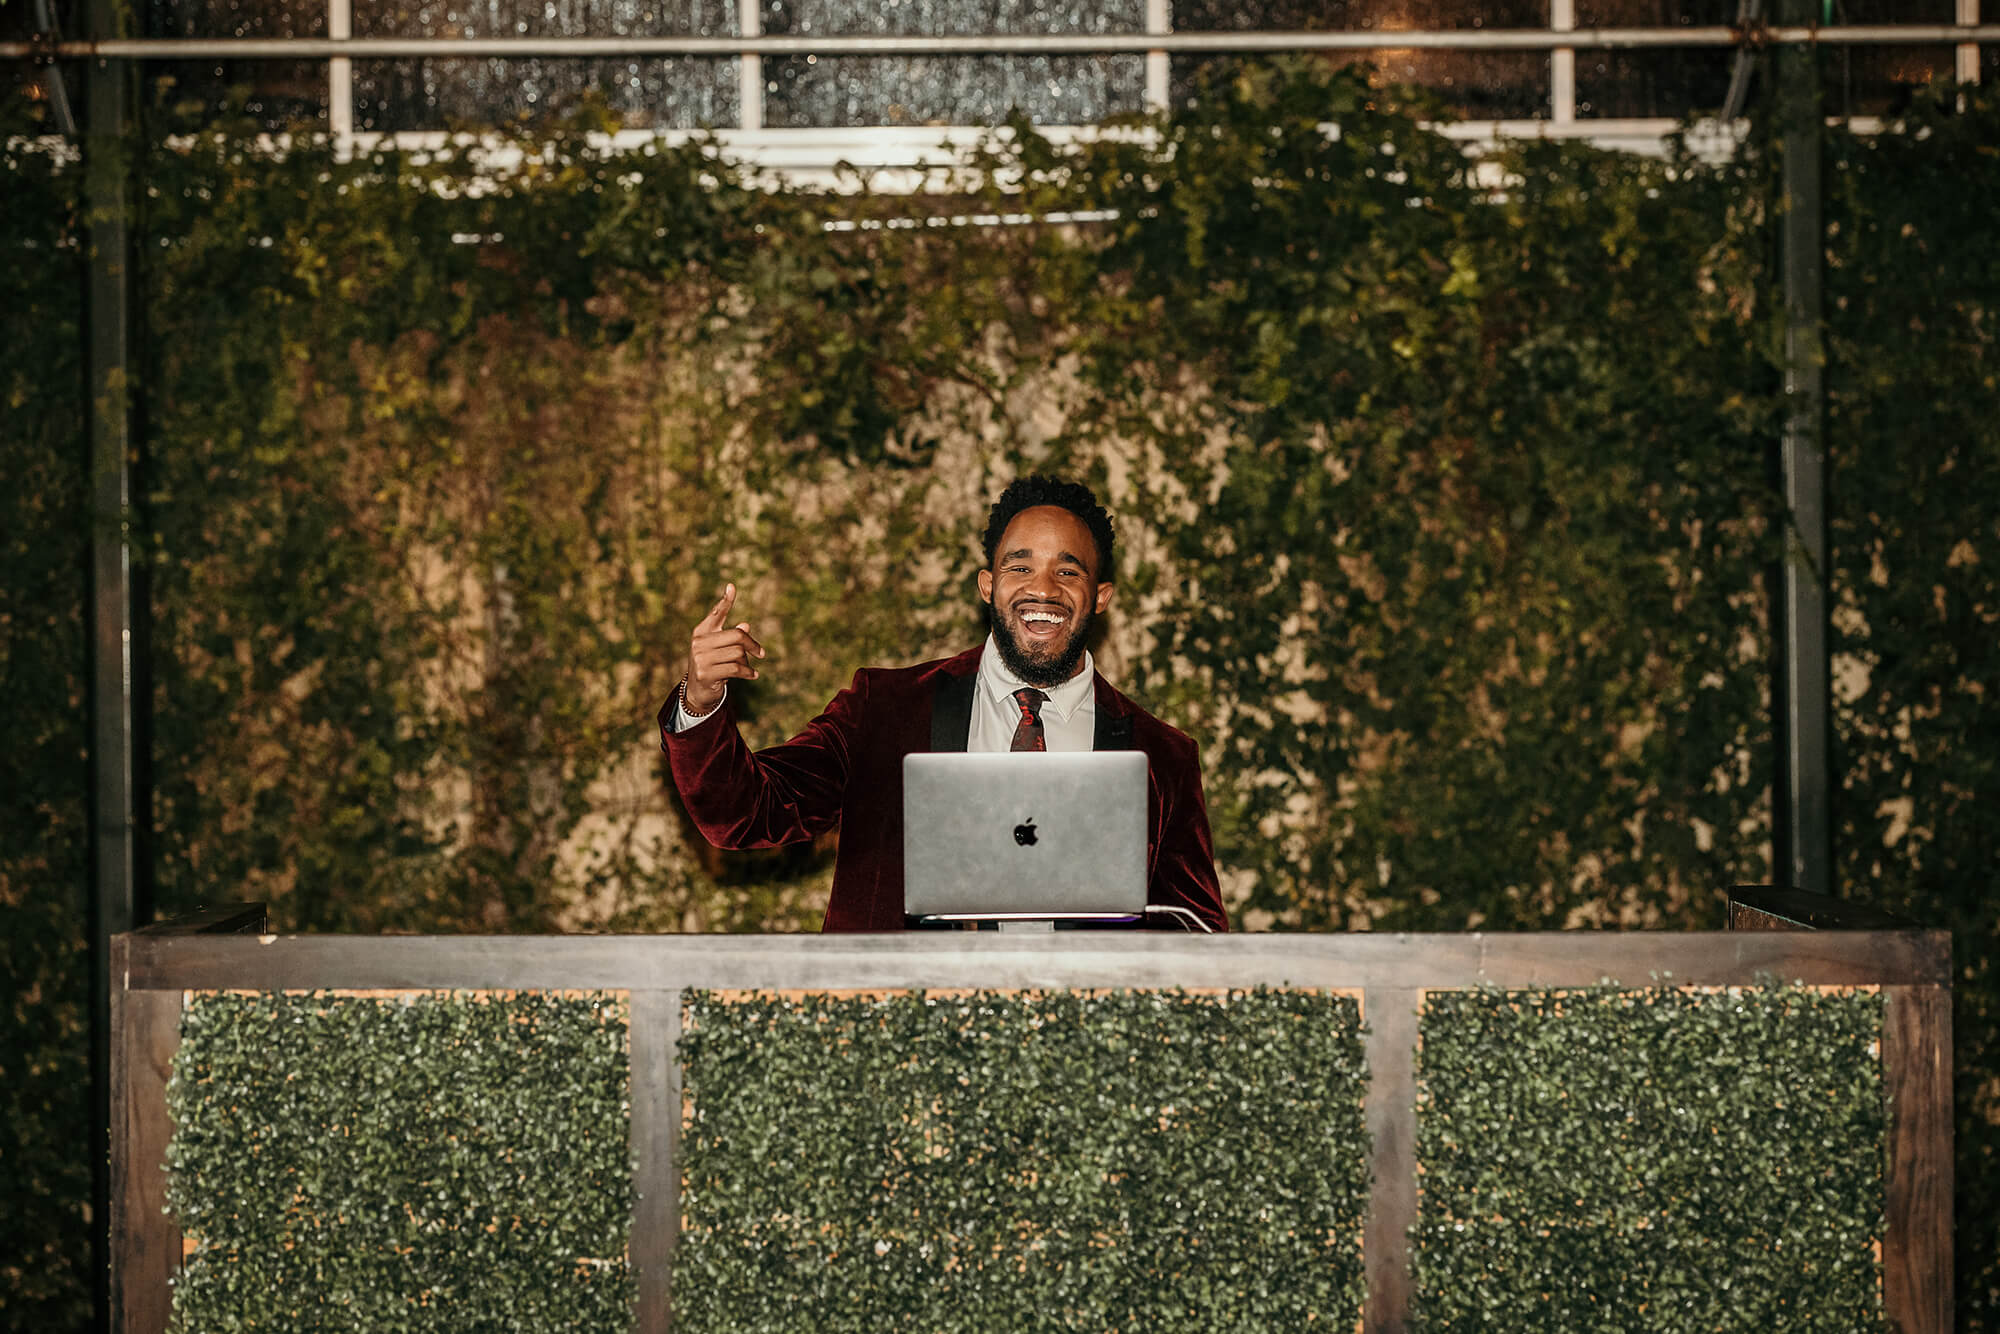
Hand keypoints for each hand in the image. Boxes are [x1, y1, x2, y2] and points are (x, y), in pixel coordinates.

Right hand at [684, 583, 763, 715]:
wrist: (698, 691)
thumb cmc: (713, 665)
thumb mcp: (721, 649)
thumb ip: (731, 637)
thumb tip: (746, 625)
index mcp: (702, 632)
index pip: (716, 614)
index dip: (725, 601)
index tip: (732, 586)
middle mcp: (699, 642)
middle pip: (737, 636)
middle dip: (752, 645)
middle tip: (761, 654)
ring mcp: (700, 658)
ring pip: (738, 654)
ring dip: (746, 663)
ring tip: (746, 669)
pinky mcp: (706, 673)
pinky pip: (736, 669)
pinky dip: (748, 673)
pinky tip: (753, 675)